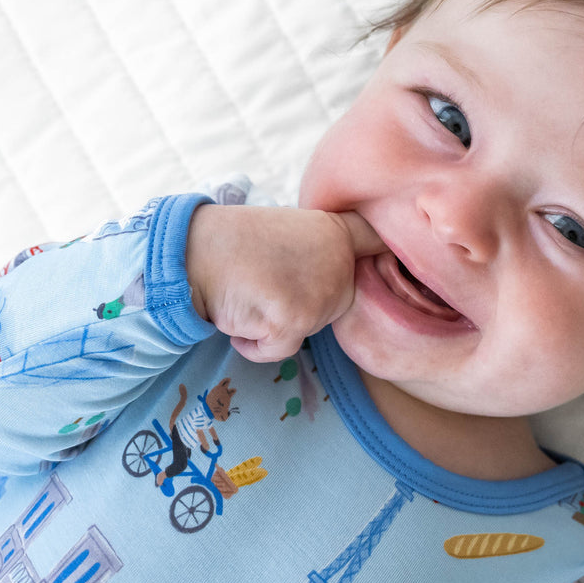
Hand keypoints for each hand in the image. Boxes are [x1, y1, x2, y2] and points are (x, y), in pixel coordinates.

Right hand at [186, 204, 383, 362]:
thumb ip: (322, 254)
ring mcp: (319, 292)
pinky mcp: (294, 320)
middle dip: (305, 306)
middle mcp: (337, 261)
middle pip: (338, 307)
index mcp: (337, 233)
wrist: (188, 252)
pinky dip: (254, 343)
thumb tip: (343, 278)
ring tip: (250, 292)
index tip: (396, 257)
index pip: (379, 242)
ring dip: (276, 325)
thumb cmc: (231, 246)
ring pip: (308, 330)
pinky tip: (239, 311)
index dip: (387, 252)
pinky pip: (280, 349)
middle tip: (267, 281)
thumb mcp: (289, 233)